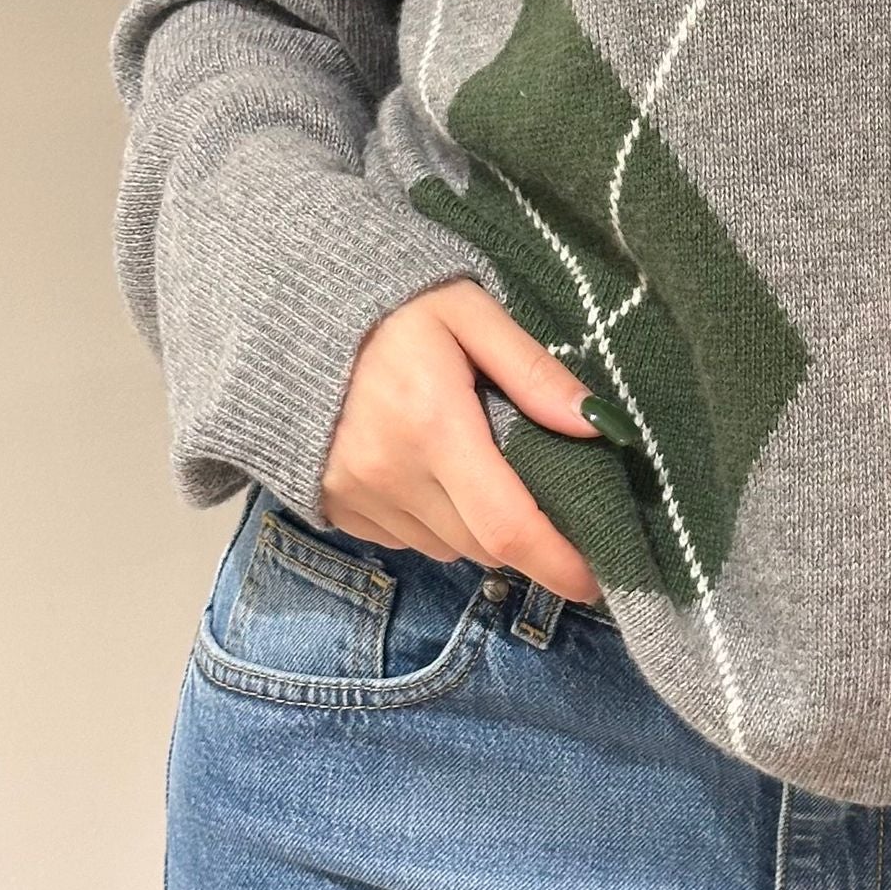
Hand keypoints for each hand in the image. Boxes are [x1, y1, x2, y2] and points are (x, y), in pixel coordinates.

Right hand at [320, 278, 617, 602]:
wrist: (291, 317)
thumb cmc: (397, 309)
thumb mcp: (472, 314)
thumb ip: (535, 372)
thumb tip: (599, 426)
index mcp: (434, 426)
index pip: (507, 525)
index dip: (557, 562)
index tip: (596, 579)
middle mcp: (391, 474)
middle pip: (485, 545)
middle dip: (528, 539)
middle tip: (551, 501)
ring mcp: (356, 497)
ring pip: (448, 547)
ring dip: (480, 528)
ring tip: (481, 470)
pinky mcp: (334, 508)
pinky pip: (407, 540)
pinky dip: (435, 522)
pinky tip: (432, 473)